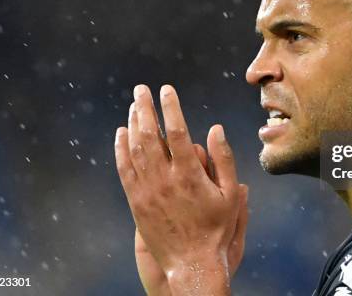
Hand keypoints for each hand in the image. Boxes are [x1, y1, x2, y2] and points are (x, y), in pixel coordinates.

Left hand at [115, 85, 245, 295]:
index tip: (167, 89)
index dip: (171, 107)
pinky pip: (124, 169)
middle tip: (141, 89)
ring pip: (135, 149)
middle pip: (150, 134)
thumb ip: (224, 159)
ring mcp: (147, 190)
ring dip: (133, 123)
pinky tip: (121, 133)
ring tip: (134, 105)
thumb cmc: (216, 228)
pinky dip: (120, 148)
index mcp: (189, 174)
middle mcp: (164, 179)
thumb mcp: (231, 195)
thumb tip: (216, 128)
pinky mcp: (136, 201)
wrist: (190, 262)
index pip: (177, 131)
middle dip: (145, 107)